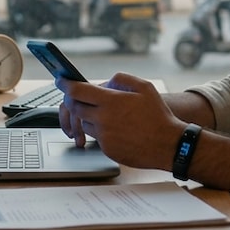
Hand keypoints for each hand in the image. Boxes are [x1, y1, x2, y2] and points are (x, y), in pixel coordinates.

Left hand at [57, 73, 185, 169]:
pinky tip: (116, 129)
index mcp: (111, 101)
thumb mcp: (144, 87)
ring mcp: (104, 136)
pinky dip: (100, 131)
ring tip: (104, 114)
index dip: (65, 84)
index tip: (60, 81)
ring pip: (84, 123)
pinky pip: (96, 137)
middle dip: (73, 100)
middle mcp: (103, 119)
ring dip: (88, 117)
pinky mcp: (107, 150)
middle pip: (74, 108)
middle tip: (77, 97)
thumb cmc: (158, 115)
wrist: (168, 145)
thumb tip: (104, 83)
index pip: (77, 91)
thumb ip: (121, 79)